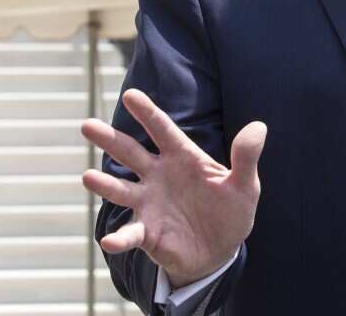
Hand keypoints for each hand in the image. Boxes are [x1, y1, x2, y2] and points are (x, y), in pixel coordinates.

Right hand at [80, 88, 266, 286]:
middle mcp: (159, 176)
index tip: (131, 94)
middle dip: (110, 139)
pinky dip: (120, 238)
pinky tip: (111, 240)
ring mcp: (149, 203)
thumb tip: (259, 127)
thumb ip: (246, 158)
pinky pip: (130, 234)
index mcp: (183, 158)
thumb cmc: (231, 212)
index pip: (163, 130)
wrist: (221, 251)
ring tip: (88, 177)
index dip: (148, 113)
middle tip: (86, 125)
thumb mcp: (245, 186)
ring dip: (104, 184)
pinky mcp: (146, 233)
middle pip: (131, 153)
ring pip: (120, 189)